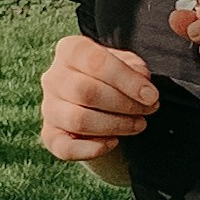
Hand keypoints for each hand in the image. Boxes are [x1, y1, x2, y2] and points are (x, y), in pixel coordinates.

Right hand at [41, 31, 158, 170]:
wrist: (96, 102)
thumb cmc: (114, 78)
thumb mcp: (127, 65)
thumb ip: (135, 69)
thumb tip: (142, 81)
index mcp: (70, 50)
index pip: (95, 62)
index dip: (127, 80)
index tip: (151, 95)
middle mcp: (53, 77)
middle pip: (86, 92)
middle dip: (125, 104)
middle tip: (149, 110)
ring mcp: (48, 107)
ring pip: (78, 120)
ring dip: (115, 125)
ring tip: (138, 125)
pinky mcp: (49, 135)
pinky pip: (65, 147)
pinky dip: (92, 149)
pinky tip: (113, 143)